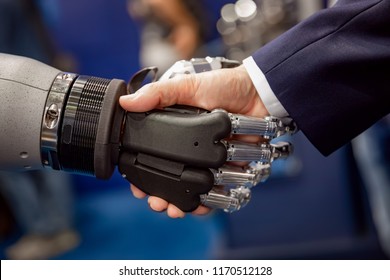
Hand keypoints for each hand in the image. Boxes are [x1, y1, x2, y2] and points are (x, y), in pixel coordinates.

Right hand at [119, 65, 268, 217]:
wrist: (258, 93)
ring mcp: (208, 160)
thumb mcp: (187, 86)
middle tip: (155, 203)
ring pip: (190, 188)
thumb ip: (159, 94)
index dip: (142, 172)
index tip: (136, 186)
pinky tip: (198, 208)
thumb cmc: (223, 86)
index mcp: (175, 130)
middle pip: (170, 177)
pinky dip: (207, 202)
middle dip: (160, 195)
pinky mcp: (227, 167)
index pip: (153, 155)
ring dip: (180, 203)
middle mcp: (190, 148)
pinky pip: (215, 190)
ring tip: (173, 209)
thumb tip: (126, 103)